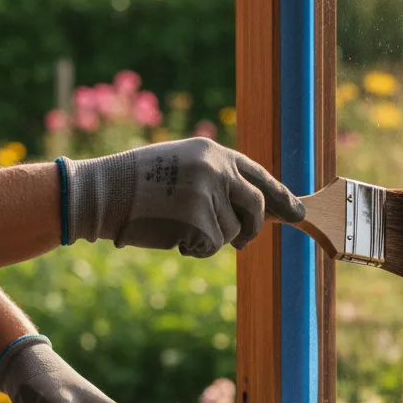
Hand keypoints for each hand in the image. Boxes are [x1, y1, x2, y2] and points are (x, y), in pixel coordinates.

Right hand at [61, 138, 305, 256]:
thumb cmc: (137, 183)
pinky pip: (212, 247)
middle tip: (244, 241)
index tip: (298, 211)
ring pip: (232, 232)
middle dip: (253, 228)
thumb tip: (254, 206)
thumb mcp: (181, 166)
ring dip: (211, 239)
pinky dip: (195, 249)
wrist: (103, 193)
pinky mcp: (199, 222)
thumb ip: (215, 179)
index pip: (257, 175)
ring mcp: (209, 196)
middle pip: (256, 207)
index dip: (280, 195)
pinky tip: (172, 235)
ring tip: (179, 225)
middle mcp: (216, 170)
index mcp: (213, 152)